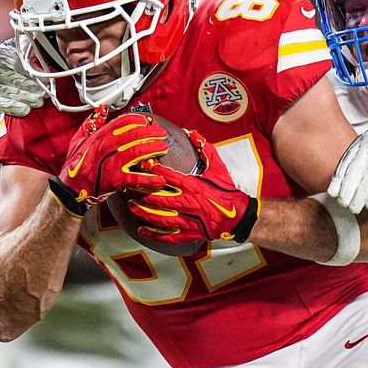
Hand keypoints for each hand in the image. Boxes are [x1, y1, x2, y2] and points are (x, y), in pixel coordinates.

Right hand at [0, 37, 44, 116]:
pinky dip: (14, 108)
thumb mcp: (25, 48)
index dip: (33, 74)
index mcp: (2, 53)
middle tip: (45, 95)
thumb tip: (40, 37)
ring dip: (26, 98)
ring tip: (39, 102)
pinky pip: (1, 103)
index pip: (19, 65)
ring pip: (10, 92)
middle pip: (15, 80)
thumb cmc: (20, 59)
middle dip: (32, 89)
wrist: (7, 70)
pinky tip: (25, 110)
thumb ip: (31, 45)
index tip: (46, 81)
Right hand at [50, 107, 168, 216]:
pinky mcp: (114, 180)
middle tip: (162, 133)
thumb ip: (91, 123)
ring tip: (164, 148)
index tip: (147, 121)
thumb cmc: (75, 165)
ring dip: (153, 149)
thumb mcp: (78, 140)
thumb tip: (102, 109)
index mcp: (98, 137)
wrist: (70, 191)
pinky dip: (149, 178)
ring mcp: (110, 164)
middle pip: (133, 135)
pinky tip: (160, 178)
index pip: (122, 122)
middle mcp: (104, 148)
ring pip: (137, 152)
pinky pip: (135, 178)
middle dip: (151, 132)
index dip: (137, 119)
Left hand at [127, 130, 259, 242]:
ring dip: (144, 212)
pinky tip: (142, 229)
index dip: (154, 170)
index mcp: (193, 185)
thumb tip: (192, 132)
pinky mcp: (190, 233)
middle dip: (142, 193)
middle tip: (130, 187)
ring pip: (160, 217)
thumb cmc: (226, 190)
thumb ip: (204, 149)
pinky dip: (154, 233)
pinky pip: (168, 235)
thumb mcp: (217, 166)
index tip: (143, 165)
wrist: (237, 215)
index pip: (168, 176)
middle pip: (158, 198)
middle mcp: (188, 202)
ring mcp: (188, 219)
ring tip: (132, 207)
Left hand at [328, 104, 367, 213]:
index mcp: (365, 139)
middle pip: (357, 169)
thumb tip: (346, 177)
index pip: (348, 160)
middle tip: (342, 204)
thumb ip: (363, 155)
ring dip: (361, 194)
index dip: (339, 178)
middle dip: (348, 188)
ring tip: (354, 208)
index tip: (332, 193)